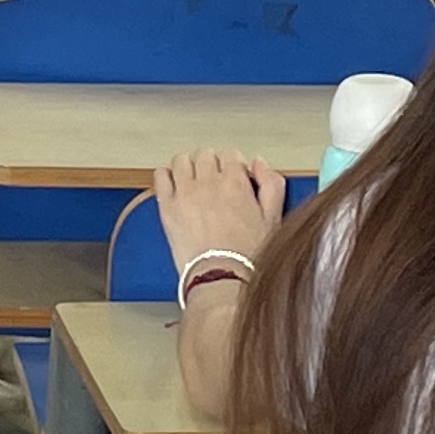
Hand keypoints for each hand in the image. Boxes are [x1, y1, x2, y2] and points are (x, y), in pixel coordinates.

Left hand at [152, 148, 285, 277]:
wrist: (222, 279)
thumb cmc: (248, 256)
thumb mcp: (274, 219)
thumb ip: (271, 184)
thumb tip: (259, 164)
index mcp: (235, 182)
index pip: (231, 155)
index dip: (235, 166)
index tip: (235, 179)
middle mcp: (208, 182)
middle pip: (205, 155)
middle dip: (212, 165)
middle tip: (215, 183)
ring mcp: (184, 192)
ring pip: (182, 160)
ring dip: (189, 167)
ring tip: (194, 183)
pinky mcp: (167, 207)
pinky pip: (160, 176)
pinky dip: (166, 176)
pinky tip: (175, 187)